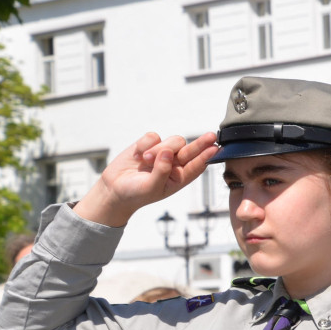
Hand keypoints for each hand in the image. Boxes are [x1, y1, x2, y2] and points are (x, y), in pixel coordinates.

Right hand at [74, 132, 218, 226]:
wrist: (115, 188)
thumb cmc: (137, 193)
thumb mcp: (152, 188)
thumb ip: (162, 171)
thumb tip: (167, 153)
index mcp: (179, 178)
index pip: (196, 166)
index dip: (206, 157)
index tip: (215, 149)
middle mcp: (174, 164)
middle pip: (190, 150)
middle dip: (200, 143)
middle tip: (211, 136)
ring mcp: (162, 153)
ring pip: (171, 141)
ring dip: (158, 149)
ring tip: (145, 161)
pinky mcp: (149, 144)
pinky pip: (153, 137)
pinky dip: (145, 144)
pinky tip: (138, 156)